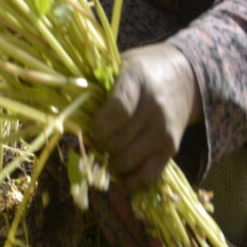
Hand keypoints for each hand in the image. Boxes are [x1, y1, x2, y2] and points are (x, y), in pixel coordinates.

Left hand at [90, 43, 202, 191]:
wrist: (186, 78)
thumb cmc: (141, 72)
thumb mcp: (118, 66)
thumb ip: (94, 85)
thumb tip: (61, 107)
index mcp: (137, 81)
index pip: (118, 111)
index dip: (99, 125)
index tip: (91, 126)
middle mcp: (154, 109)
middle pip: (118, 141)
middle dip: (98, 144)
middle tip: (93, 139)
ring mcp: (164, 132)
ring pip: (127, 161)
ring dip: (108, 162)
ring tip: (104, 150)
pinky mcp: (171, 150)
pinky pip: (148, 176)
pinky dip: (128, 180)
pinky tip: (117, 172)